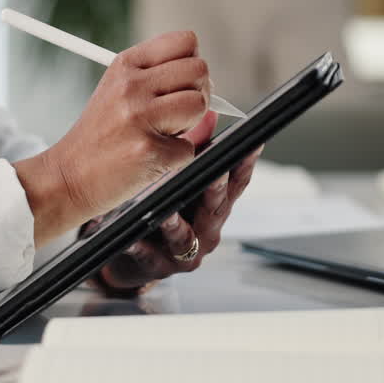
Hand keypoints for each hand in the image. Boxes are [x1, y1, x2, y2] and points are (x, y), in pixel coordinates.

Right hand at [14, 31, 211, 244]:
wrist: (68, 176)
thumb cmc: (98, 136)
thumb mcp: (117, 91)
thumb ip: (156, 78)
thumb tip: (206, 80)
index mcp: (125, 65)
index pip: (185, 41)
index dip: (192, 63)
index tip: (182, 83)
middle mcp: (131, 85)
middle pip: (199, 70)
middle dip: (197, 94)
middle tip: (177, 113)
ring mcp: (139, 117)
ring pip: (199, 105)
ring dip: (190, 125)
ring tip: (164, 134)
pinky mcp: (148, 150)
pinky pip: (189, 148)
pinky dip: (176, 158)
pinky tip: (151, 158)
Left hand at [94, 117, 262, 293]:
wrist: (131, 255)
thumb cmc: (162, 213)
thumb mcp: (180, 180)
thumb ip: (194, 151)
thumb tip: (208, 116)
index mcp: (213, 205)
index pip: (236, 183)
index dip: (246, 164)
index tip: (252, 144)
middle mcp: (206, 228)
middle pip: (216, 208)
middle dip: (216, 190)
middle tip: (215, 173)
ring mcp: (184, 251)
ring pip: (185, 237)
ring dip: (176, 222)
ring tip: (166, 212)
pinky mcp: (158, 267)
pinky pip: (149, 255)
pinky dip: (141, 246)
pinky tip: (132, 239)